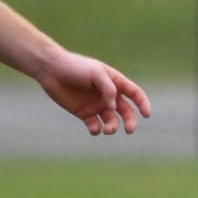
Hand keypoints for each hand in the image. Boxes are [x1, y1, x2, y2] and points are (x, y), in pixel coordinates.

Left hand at [36, 50, 151, 134]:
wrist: (51, 70)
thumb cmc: (75, 67)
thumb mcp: (96, 73)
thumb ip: (108, 89)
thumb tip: (113, 107)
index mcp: (115, 83)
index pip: (135, 94)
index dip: (143, 104)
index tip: (147, 115)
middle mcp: (108, 96)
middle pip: (126, 111)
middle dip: (130, 121)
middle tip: (129, 130)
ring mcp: (96, 105)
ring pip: (111, 121)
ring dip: (113, 127)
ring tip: (107, 130)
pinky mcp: (84, 114)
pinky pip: (94, 125)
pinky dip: (96, 130)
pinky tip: (94, 128)